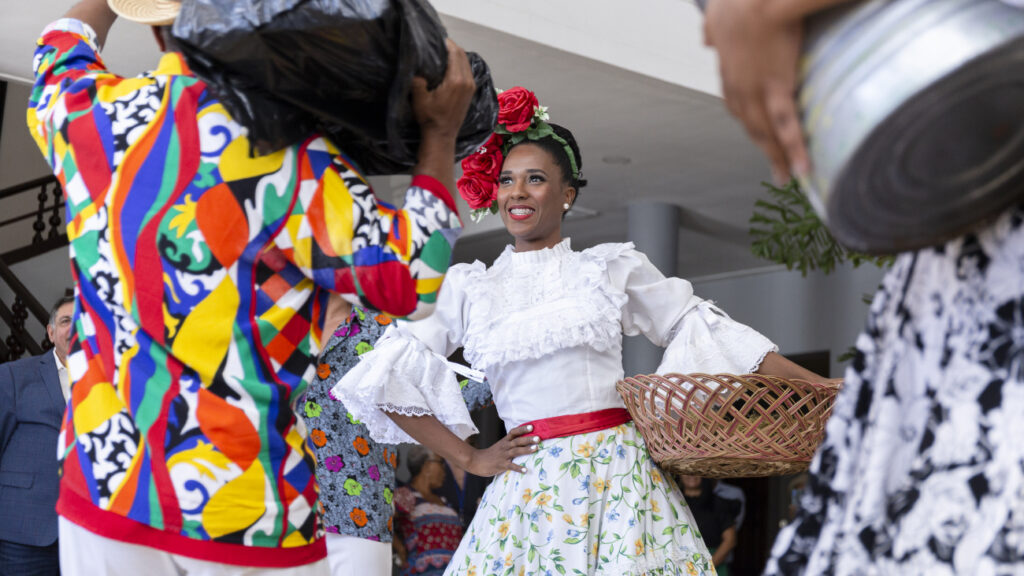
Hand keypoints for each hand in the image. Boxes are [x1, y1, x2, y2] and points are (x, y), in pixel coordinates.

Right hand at [411, 39, 476, 140]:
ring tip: (441, 52)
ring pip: (466, 62)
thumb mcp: (419, 99)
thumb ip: (417, 81)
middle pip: (462, 55)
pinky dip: (459, 64)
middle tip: (437, 43)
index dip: (446, 43)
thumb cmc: (429, 119)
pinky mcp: (471, 91)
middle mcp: (467, 81)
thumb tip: (416, 66)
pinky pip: (467, 70)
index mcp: (456, 80)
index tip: (435, 38)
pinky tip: (448, 65)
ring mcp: (471, 86)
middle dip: (451, 47)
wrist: (442, 136)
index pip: (455, 52)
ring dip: (455, 55)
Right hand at [465, 424, 539, 476]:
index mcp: (505, 441)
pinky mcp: (501, 465)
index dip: (522, 429)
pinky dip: (518, 468)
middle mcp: (505, 447)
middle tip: (538, 438)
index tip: (532, 426)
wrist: (477, 461)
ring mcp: (503, 456)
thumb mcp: (500, 446)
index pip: (514, 432)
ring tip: (536, 449)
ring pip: (516, 451)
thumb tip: (525, 440)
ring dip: (526, 450)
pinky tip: (526, 470)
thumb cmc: (492, 454)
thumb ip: (511, 443)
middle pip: (517, 441)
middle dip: (528, 439)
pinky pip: (511, 466)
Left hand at [703, 0, 807, 182]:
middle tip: (773, 166)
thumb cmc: (740, 0)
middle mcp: (737, 87)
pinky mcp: (776, 90)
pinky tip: (801, 170)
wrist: (757, 0)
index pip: (735, 102)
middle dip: (762, 146)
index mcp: (727, 70)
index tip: (755, 130)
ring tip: (786, 177)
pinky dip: (793, 149)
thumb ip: (713, 28)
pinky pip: (785, 126)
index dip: (746, 118)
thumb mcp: (717, 14)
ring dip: (777, 157)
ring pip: (764, 132)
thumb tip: (705, 36)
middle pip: (749, 124)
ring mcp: (754, 92)